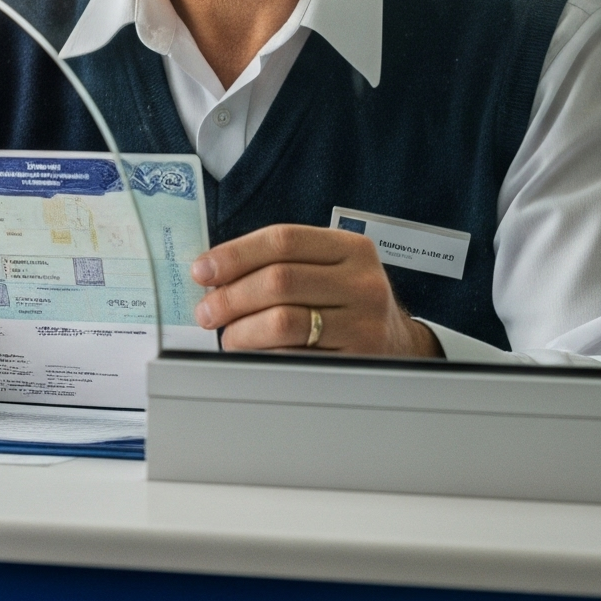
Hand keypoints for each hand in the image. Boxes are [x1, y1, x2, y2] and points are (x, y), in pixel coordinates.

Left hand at [188, 223, 441, 357]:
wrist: (397, 344)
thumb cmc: (347, 302)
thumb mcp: (329, 268)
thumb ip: (281, 261)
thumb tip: (213, 273)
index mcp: (351, 249)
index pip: (283, 240)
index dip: (235, 254)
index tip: (203, 270)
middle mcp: (363, 282)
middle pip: (279, 281)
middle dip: (231, 296)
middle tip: (207, 311)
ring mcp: (363, 323)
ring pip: (283, 322)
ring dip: (242, 331)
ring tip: (228, 336)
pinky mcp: (356, 361)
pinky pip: (294, 358)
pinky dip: (262, 356)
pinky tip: (251, 354)